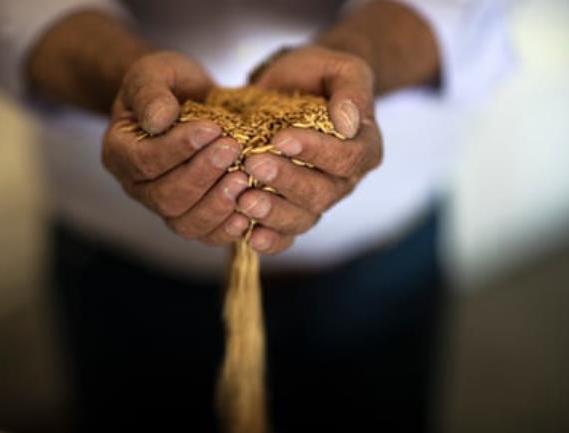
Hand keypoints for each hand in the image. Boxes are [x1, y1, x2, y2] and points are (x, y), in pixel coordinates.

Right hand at [102, 51, 251, 244]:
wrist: (188, 101)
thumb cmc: (168, 85)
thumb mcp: (155, 72)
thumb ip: (151, 92)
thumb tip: (159, 119)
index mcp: (119, 152)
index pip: (143, 161)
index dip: (178, 149)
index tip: (213, 129)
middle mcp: (136, 186)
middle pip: (165, 197)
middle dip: (202, 175)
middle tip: (233, 149)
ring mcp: (163, 206)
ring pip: (184, 222)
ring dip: (216, 203)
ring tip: (243, 179)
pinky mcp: (191, 216)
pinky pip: (204, 234)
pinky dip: (226, 228)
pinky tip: (248, 210)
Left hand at [243, 45, 382, 253]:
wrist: (293, 86)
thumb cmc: (319, 75)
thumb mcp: (341, 68)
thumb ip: (352, 90)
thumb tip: (348, 122)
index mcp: (364, 148)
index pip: (346, 158)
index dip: (315, 151)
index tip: (281, 138)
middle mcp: (344, 181)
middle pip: (322, 193)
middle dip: (286, 181)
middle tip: (253, 164)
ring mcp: (317, 199)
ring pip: (302, 218)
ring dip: (273, 213)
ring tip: (244, 201)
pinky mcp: (291, 210)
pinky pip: (286, 235)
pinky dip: (269, 239)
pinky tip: (249, 235)